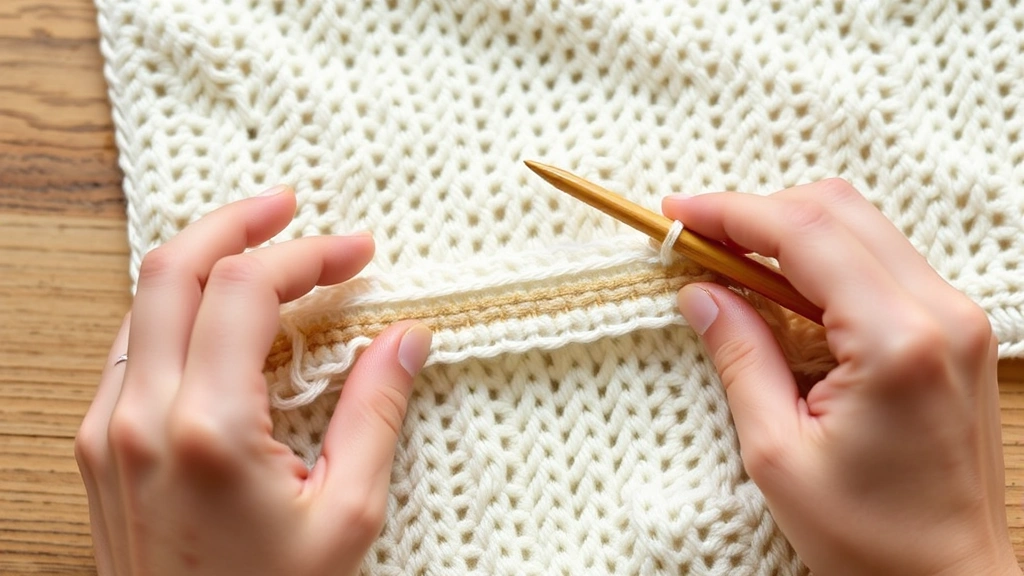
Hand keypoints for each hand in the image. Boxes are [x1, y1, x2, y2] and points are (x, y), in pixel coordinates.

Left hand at [75, 187, 431, 575]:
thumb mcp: (345, 515)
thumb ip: (374, 413)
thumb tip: (406, 338)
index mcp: (207, 429)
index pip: (247, 290)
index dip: (308, 255)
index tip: (357, 253)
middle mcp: (140, 416)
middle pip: (173, 267)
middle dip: (237, 222)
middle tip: (289, 206)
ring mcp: (107, 429)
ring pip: (142, 299)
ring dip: (203, 259)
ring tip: (261, 250)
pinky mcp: (99, 444)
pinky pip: (131, 342)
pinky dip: (178, 307)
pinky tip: (222, 313)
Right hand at [663, 179, 1020, 575]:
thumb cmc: (869, 537)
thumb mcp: (777, 452)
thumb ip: (740, 355)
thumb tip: (699, 292)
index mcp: (897, 343)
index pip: (806, 234)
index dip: (732, 212)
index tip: (677, 215)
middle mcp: (941, 315)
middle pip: (839, 210)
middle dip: (757, 212)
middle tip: (696, 236)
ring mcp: (959, 319)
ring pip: (863, 226)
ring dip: (790, 231)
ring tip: (729, 261)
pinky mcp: (957, 331)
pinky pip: (883, 260)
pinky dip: (824, 258)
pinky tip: (781, 287)